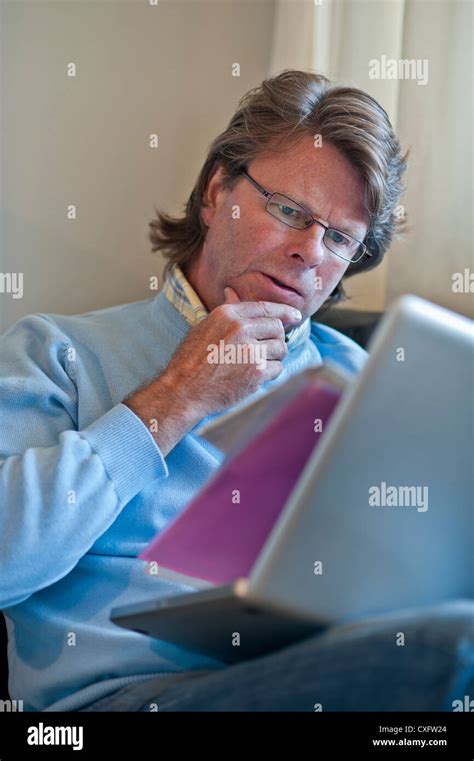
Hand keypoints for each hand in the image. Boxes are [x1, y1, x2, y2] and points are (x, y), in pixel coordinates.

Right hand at [124, 288, 300, 454]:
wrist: (183, 390)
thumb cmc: (190, 360)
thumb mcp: (204, 327)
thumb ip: (225, 311)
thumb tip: (232, 292)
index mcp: (228, 314)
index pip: (265, 307)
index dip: (284, 311)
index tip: (295, 316)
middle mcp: (241, 328)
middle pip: (277, 328)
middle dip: (276, 338)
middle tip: (267, 349)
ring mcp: (250, 351)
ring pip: (280, 349)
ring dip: (273, 357)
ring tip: (255, 364)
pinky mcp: (257, 372)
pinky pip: (277, 368)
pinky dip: (270, 374)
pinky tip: (253, 377)